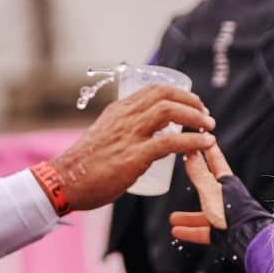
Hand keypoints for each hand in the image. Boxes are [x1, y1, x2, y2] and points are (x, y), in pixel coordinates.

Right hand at [50, 87, 215, 210]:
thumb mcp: (105, 136)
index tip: (192, 104)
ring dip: (196, 117)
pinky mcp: (134, 156)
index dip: (178, 93)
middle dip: (192, 101)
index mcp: (118, 110)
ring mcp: (129, 135)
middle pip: (165, 95)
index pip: (153, 89)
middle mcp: (125, 117)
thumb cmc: (84, 166)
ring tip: (209, 126)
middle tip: (205, 114)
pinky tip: (205, 143)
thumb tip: (146, 135)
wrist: (64, 182)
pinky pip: (170, 142)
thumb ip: (124, 132)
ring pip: (170, 112)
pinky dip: (193, 140)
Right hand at [169, 145, 235, 244]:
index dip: (207, 148)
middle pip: (206, 187)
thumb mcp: (210, 191)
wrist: (248, 238)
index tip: (202, 137)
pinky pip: (204, 230)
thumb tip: (191, 152)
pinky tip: (178, 232)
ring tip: (174, 217)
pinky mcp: (223, 230)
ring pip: (203, 213)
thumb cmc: (234, 212)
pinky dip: (191, 231)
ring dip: (188, 216)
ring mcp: (225, 214)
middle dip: (194, 182)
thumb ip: (199, 174)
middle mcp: (226, 197)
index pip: (215, 160)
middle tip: (185, 171)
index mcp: (226, 182)